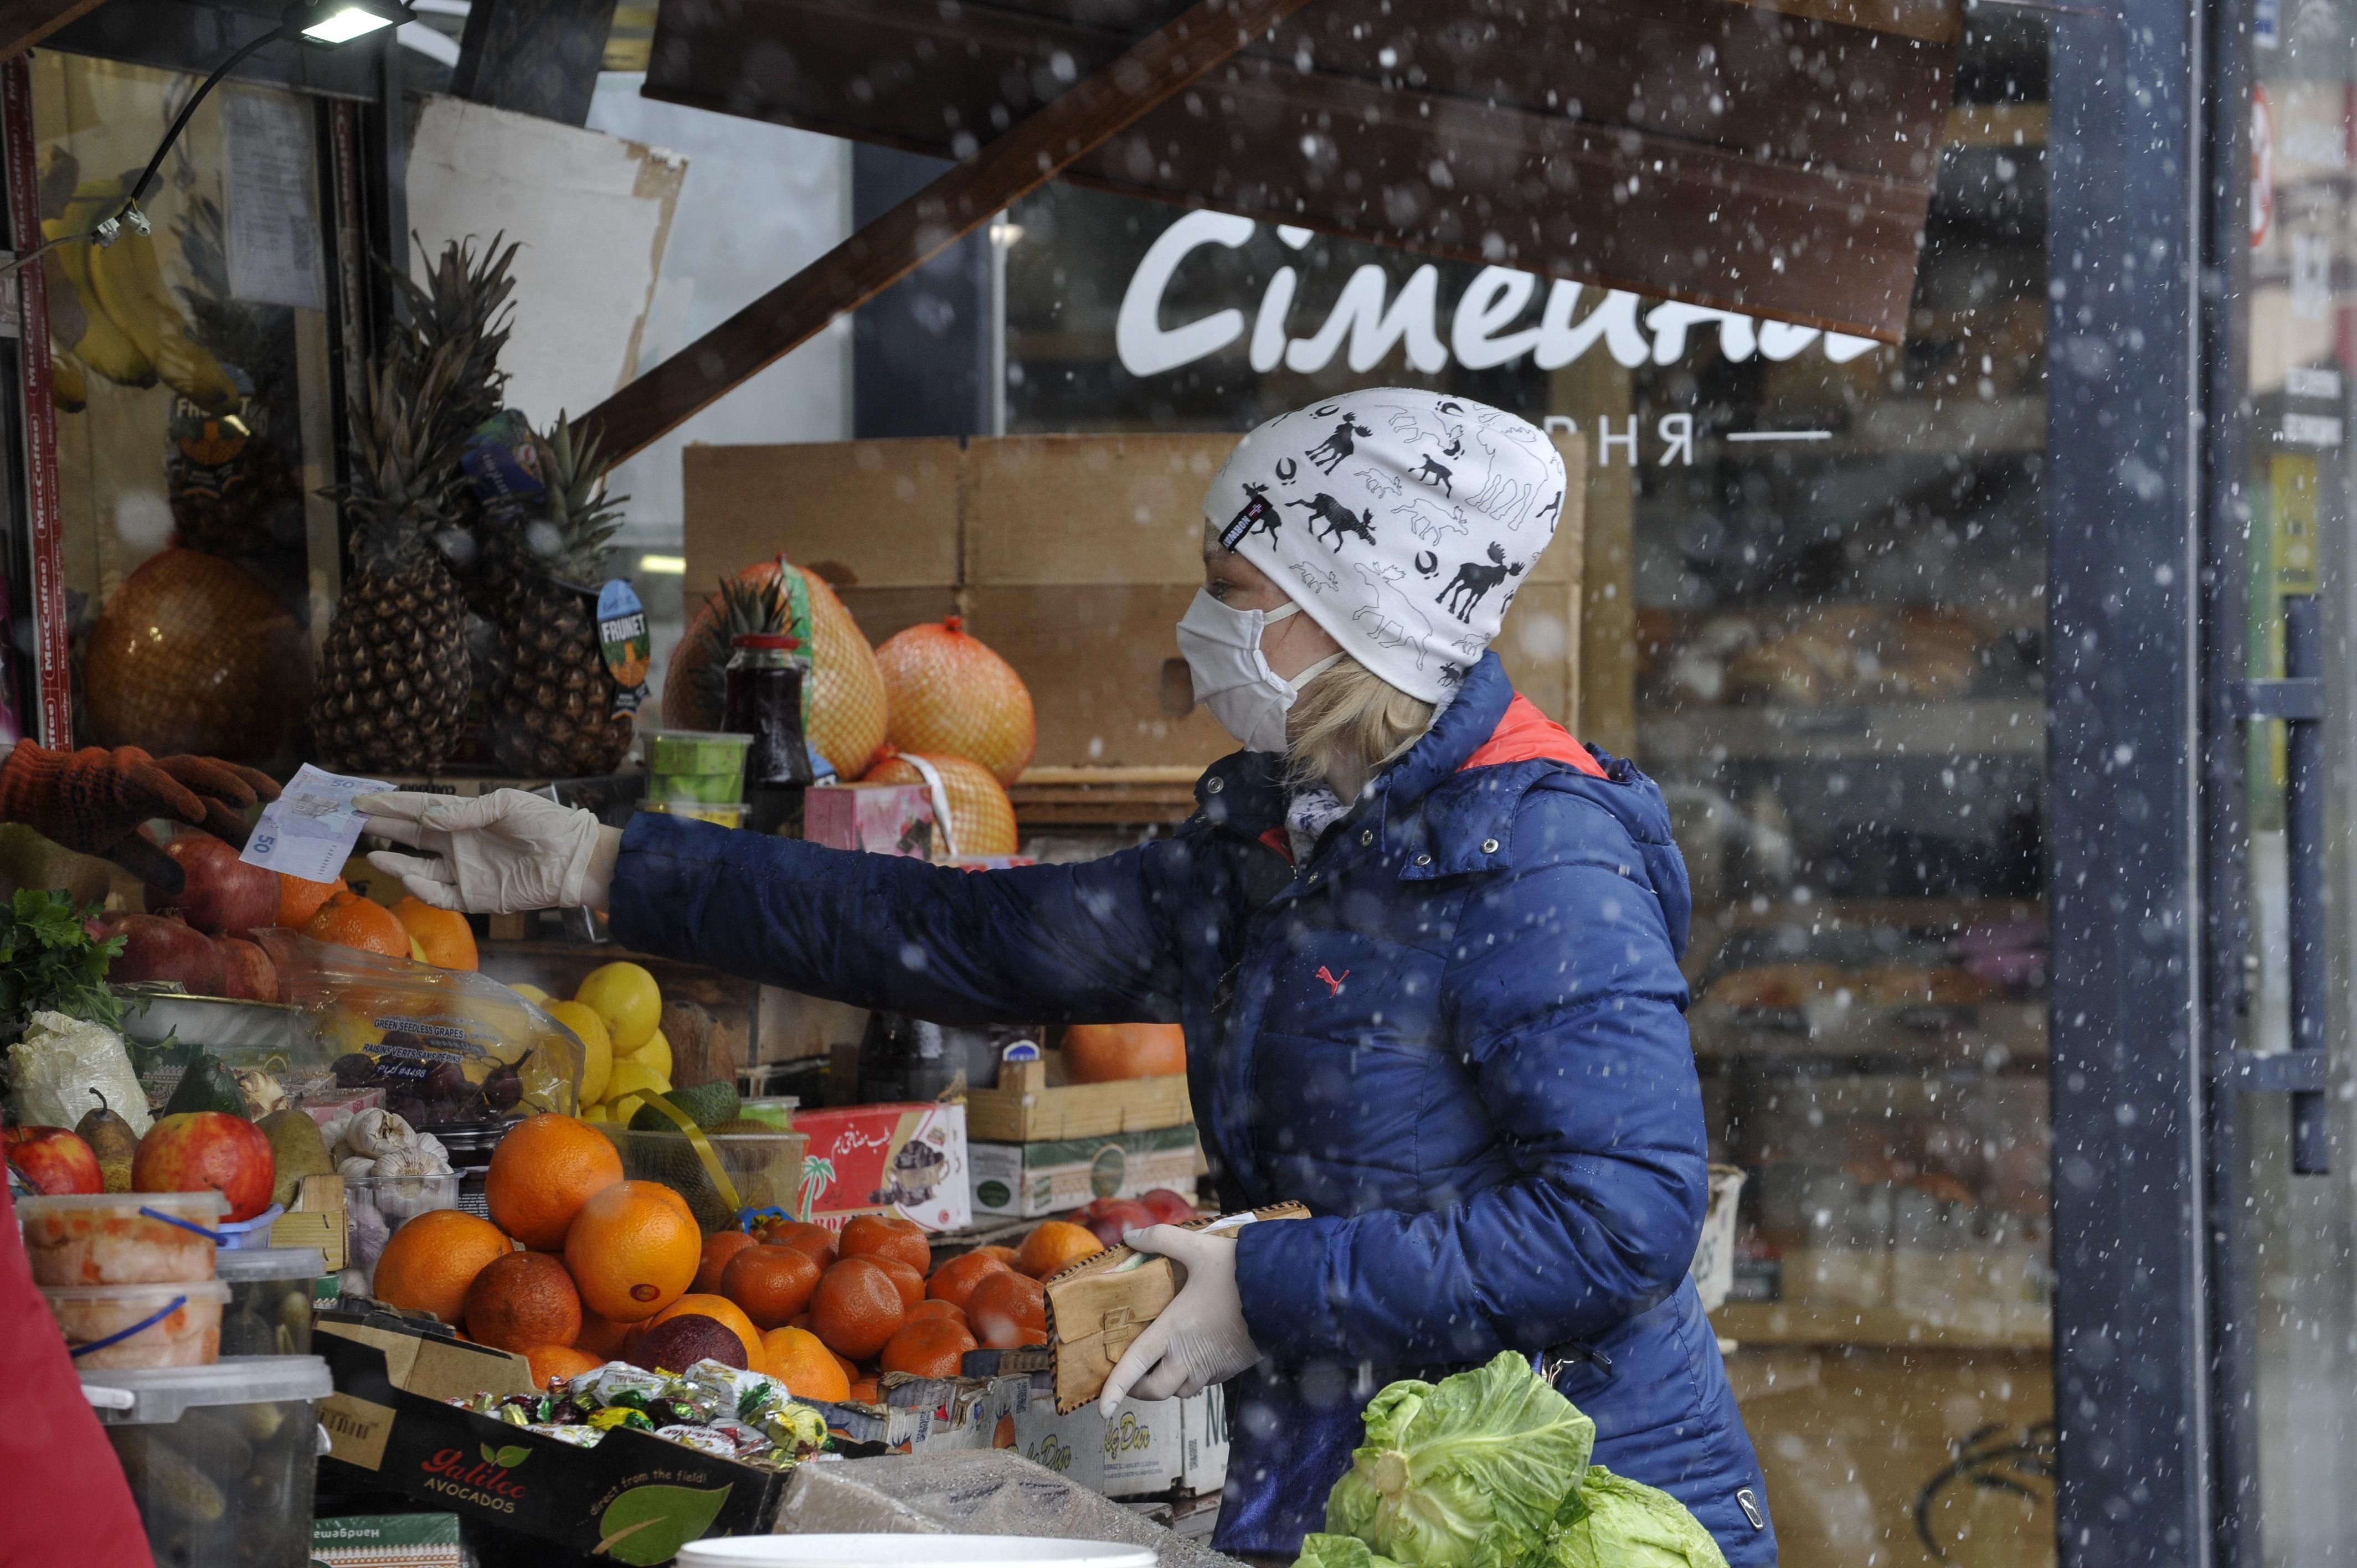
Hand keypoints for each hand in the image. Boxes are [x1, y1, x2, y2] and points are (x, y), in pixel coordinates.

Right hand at [0, 741, 279, 889]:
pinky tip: (198, 811)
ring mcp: (140, 769)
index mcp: (161, 791)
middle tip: (281, 801)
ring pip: (191, 769)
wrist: (33, 793)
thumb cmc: (74, 815)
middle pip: (212, 775)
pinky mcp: (117, 773)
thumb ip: (150, 862)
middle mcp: (157, 774)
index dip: (237, 817)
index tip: (267, 836)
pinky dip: (176, 794)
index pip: (208, 801)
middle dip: (247, 784)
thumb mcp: (117, 846)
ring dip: (224, 782)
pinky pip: (152, 781)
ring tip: (254, 799)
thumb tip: (181, 885)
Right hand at [359, 789, 614, 913]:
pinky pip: (440, 895)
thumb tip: (426, 817)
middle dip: (384, 829)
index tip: (360, 800)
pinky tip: (409, 877)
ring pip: (419, 868)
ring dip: (395, 862)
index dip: (391, 805)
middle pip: (412, 836)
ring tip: (372, 853)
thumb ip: (466, 811)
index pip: (421, 808)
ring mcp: (465, 871)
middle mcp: (460, 843)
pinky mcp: (475, 897)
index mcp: (466, 817)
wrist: (575, 860)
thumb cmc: (546, 824)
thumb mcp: (507, 804)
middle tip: (352, 823)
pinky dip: (422, 889)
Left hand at [1097, 1225, 1258, 1415]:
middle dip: (1139, 1389)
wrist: (1286, 1290)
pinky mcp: (1231, 1368)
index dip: (1115, 1390)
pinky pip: (1205, 1382)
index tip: (1102, 1410)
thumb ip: (1161, 1238)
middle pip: (1156, 1391)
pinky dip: (1193, 1375)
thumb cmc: (1238, 1271)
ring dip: (1168, 1382)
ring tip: (1164, 1361)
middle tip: (1133, 1375)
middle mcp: (1189, 1357)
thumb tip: (1130, 1234)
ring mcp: (1212, 1367)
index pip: (1134, 1368)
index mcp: (1173, 1331)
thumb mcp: (1197, 1247)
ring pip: (1181, 1390)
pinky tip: (1195, 1353)